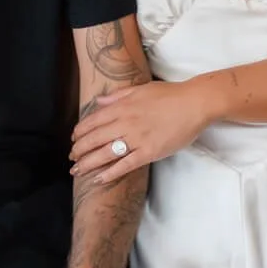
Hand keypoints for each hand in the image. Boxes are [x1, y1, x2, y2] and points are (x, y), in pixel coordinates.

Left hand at [70, 78, 214, 183]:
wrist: (194, 103)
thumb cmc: (169, 94)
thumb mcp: (140, 89)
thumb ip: (117, 96)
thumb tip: (98, 102)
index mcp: (122, 106)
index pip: (93, 121)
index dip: (80, 132)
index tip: (73, 139)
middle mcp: (125, 123)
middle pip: (95, 139)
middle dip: (79, 150)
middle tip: (71, 158)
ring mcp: (137, 138)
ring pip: (105, 153)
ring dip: (88, 163)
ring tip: (77, 171)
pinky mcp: (149, 152)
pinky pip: (125, 165)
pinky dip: (110, 173)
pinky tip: (98, 179)